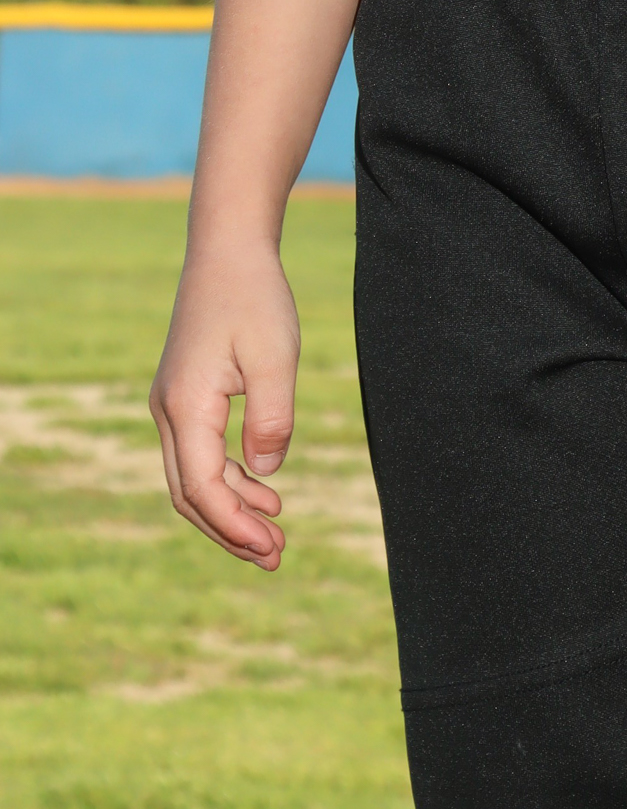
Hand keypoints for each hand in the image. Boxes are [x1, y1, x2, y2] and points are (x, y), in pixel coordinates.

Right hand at [149, 245, 301, 570]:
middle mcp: (168, 412)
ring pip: (193, 479)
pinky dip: (229, 479)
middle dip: (230, 532)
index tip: (272, 547)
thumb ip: (271, 417)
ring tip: (275, 535)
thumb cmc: (254, 297)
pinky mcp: (186, 397)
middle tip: (275, 558)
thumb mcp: (275, 356)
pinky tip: (265, 487)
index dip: (235, 525)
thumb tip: (266, 471)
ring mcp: (173, 405)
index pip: (203, 489)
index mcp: (186, 407)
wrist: (228, 251)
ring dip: (231, 510)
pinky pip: (200, 454)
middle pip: (190, 495)